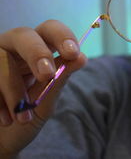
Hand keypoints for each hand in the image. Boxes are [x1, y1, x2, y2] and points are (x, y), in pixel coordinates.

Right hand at [0, 20, 86, 156]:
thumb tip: (81, 57)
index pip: (50, 30)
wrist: (0, 142)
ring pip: (2, 59)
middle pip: (23, 34)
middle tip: (47, 75)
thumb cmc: (25, 118)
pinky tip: (6, 120)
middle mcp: (13, 49)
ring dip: (15, 90)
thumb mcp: (46, 100)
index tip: (73, 53)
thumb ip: (60, 79)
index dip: (62, 36)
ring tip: (22, 117)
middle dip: (37, 52)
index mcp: (38, 50)